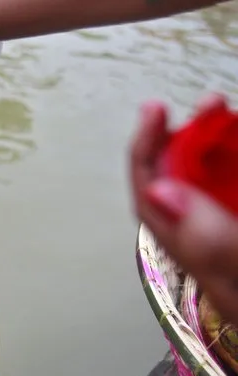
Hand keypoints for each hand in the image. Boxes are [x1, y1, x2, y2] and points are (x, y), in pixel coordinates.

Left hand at [130, 93, 237, 324]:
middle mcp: (202, 235)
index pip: (151, 195)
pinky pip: (226, 185)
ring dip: (210, 142)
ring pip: (206, 178)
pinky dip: (230, 159)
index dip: (146, 150)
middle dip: (181, 137)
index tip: (154, 113)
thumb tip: (160, 191)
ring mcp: (221, 224)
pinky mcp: (231, 218)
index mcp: (190, 249)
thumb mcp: (235, 271)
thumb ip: (209, 238)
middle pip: (176, 179)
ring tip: (221, 108)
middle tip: (200, 104)